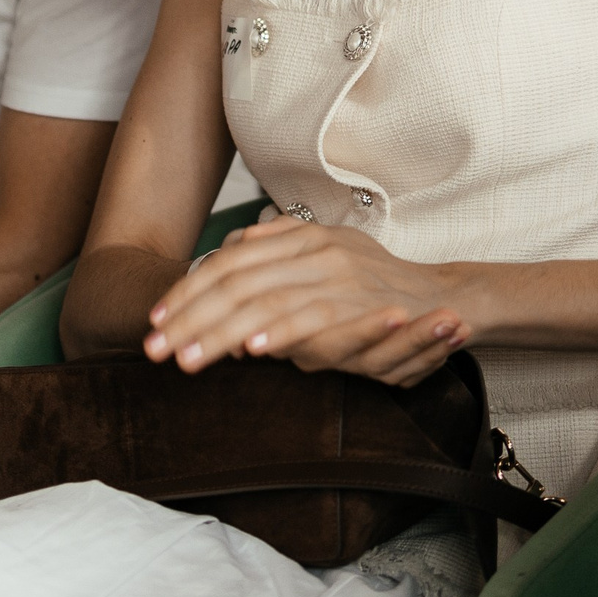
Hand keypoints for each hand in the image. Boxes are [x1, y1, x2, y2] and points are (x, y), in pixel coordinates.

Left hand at [144, 221, 468, 386]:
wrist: (443, 298)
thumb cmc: (380, 285)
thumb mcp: (327, 253)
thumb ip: (281, 244)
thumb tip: (235, 243)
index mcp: (299, 238)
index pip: (228, 263)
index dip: (188, 291)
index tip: (156, 319)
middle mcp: (311, 251)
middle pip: (234, 282)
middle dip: (188, 318)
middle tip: (154, 348)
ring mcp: (334, 275)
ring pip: (262, 302)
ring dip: (219, 333)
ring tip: (187, 359)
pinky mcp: (357, 303)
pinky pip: (309, 318)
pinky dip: (278, 333)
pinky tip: (250, 351)